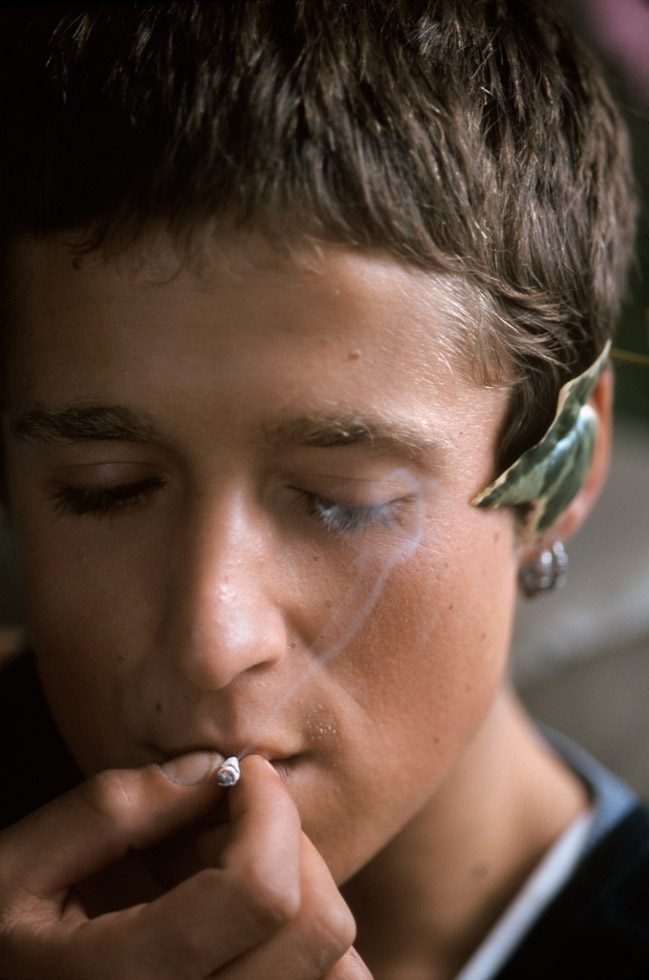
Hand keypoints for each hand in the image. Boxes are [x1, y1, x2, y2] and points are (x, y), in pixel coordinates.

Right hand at [0, 753, 371, 978]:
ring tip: (236, 871)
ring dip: (303, 892)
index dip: (268, 807)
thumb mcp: (17, 867)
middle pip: (317, 927)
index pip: (259, 891)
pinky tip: (251, 915)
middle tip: (239, 817)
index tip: (242, 772)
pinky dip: (306, 942)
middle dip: (290, 843)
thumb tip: (214, 767)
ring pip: (336, 968)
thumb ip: (113, 810)